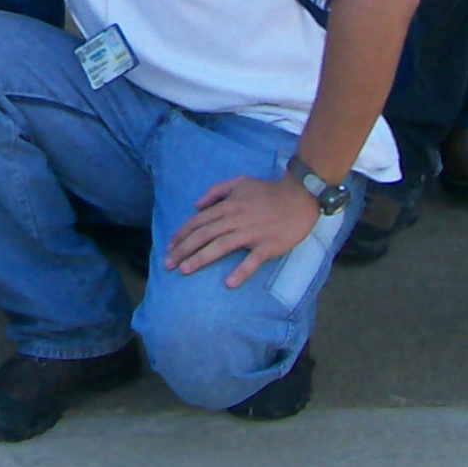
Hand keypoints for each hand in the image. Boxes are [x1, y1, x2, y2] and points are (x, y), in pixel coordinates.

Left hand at [166, 174, 319, 286]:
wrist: (299, 196)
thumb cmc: (268, 191)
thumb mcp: (240, 183)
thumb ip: (217, 191)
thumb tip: (196, 205)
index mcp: (228, 206)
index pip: (198, 221)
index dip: (182, 235)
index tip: (169, 248)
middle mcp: (235, 219)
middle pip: (204, 235)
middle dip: (184, 249)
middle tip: (168, 264)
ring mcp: (251, 233)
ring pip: (221, 246)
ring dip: (201, 258)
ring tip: (185, 270)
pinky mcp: (268, 246)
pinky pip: (252, 261)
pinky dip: (241, 272)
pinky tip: (229, 283)